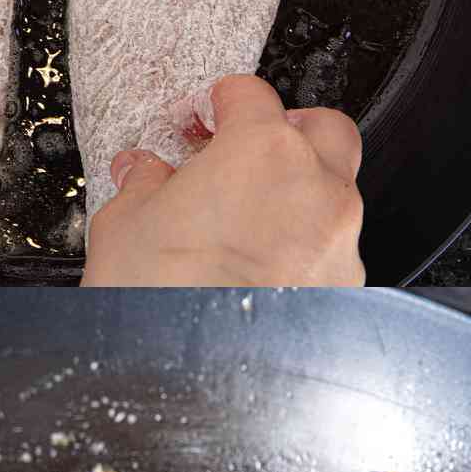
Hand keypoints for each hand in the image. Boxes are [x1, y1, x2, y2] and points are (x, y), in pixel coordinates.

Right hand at [81, 76, 364, 286]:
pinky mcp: (345, 286)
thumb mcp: (125, 225)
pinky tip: (260, 263)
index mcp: (260, 152)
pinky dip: (303, 245)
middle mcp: (315, 188)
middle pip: (320, 128)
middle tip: (242, 149)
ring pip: (333, 190)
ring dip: (296, 191)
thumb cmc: (162, 301)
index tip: (204, 115)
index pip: (249, 94)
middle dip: (284, 130)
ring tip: (245, 217)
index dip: (219, 101)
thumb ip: (143, 184)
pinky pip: (331, 246)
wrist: (194, 377)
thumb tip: (144, 174)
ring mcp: (337, 240)